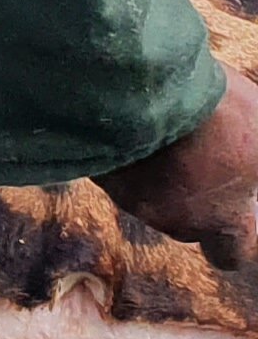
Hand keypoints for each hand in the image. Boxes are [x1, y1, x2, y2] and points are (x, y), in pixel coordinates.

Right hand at [98, 69, 257, 268]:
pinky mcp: (96, 170)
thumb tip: (252, 169)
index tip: (236, 211)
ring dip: (156, 170)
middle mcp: (172, 219)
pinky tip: (133, 120)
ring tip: (164, 129)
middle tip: (199, 157)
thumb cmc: (218, 116)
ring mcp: (128, 196)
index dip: (235, 236)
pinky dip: (124, 151)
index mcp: (221, 219)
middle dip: (190, 196)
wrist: (144, 84)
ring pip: (146, 192)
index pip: (231, 254)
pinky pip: (115, 167)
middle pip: (184, 220)